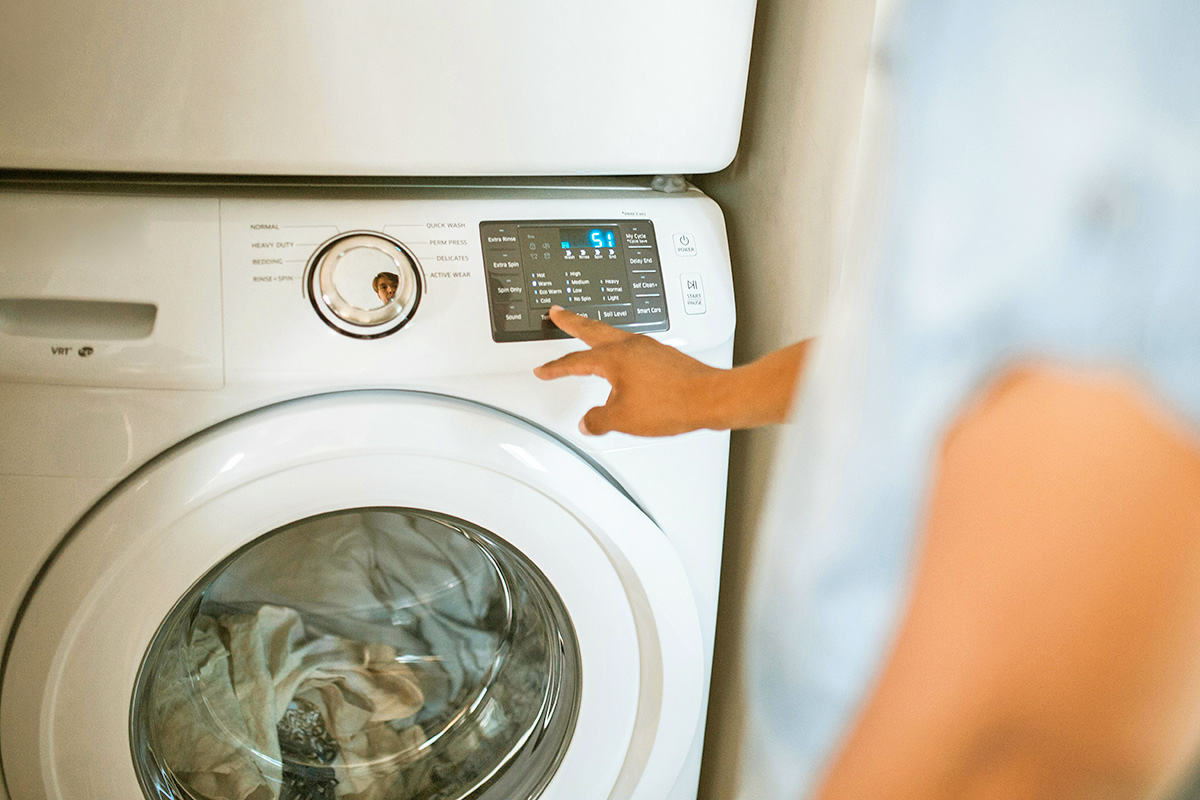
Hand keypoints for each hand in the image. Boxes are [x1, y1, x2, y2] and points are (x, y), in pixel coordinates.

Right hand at [533, 306, 728, 435]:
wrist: (709, 398)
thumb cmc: (671, 403)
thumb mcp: (623, 419)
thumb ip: (599, 420)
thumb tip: (588, 422)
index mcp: (614, 358)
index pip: (575, 361)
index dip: (556, 367)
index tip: (544, 369)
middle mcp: (631, 345)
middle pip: (593, 329)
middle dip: (572, 321)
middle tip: (559, 313)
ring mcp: (650, 347)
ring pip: (615, 335)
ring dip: (597, 334)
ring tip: (589, 336)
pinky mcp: (664, 355)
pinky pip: (634, 348)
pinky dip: (620, 350)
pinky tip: (624, 364)